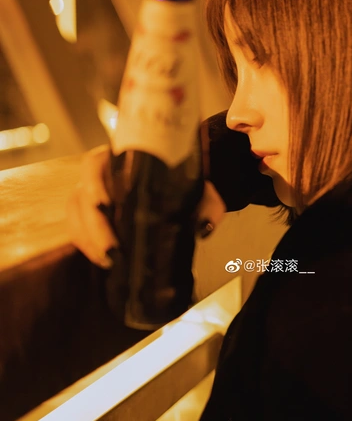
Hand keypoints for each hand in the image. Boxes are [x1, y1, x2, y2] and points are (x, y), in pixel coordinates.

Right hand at [66, 145, 225, 268]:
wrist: (185, 186)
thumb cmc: (186, 182)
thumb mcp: (201, 189)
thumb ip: (207, 204)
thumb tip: (203, 227)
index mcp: (121, 158)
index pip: (94, 164)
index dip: (93, 184)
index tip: (104, 204)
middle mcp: (101, 175)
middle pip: (81, 196)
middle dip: (93, 226)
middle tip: (111, 251)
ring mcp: (93, 195)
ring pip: (75, 214)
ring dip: (86, 240)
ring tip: (107, 261)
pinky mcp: (94, 216)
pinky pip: (79, 228)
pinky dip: (87, 246)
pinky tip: (103, 261)